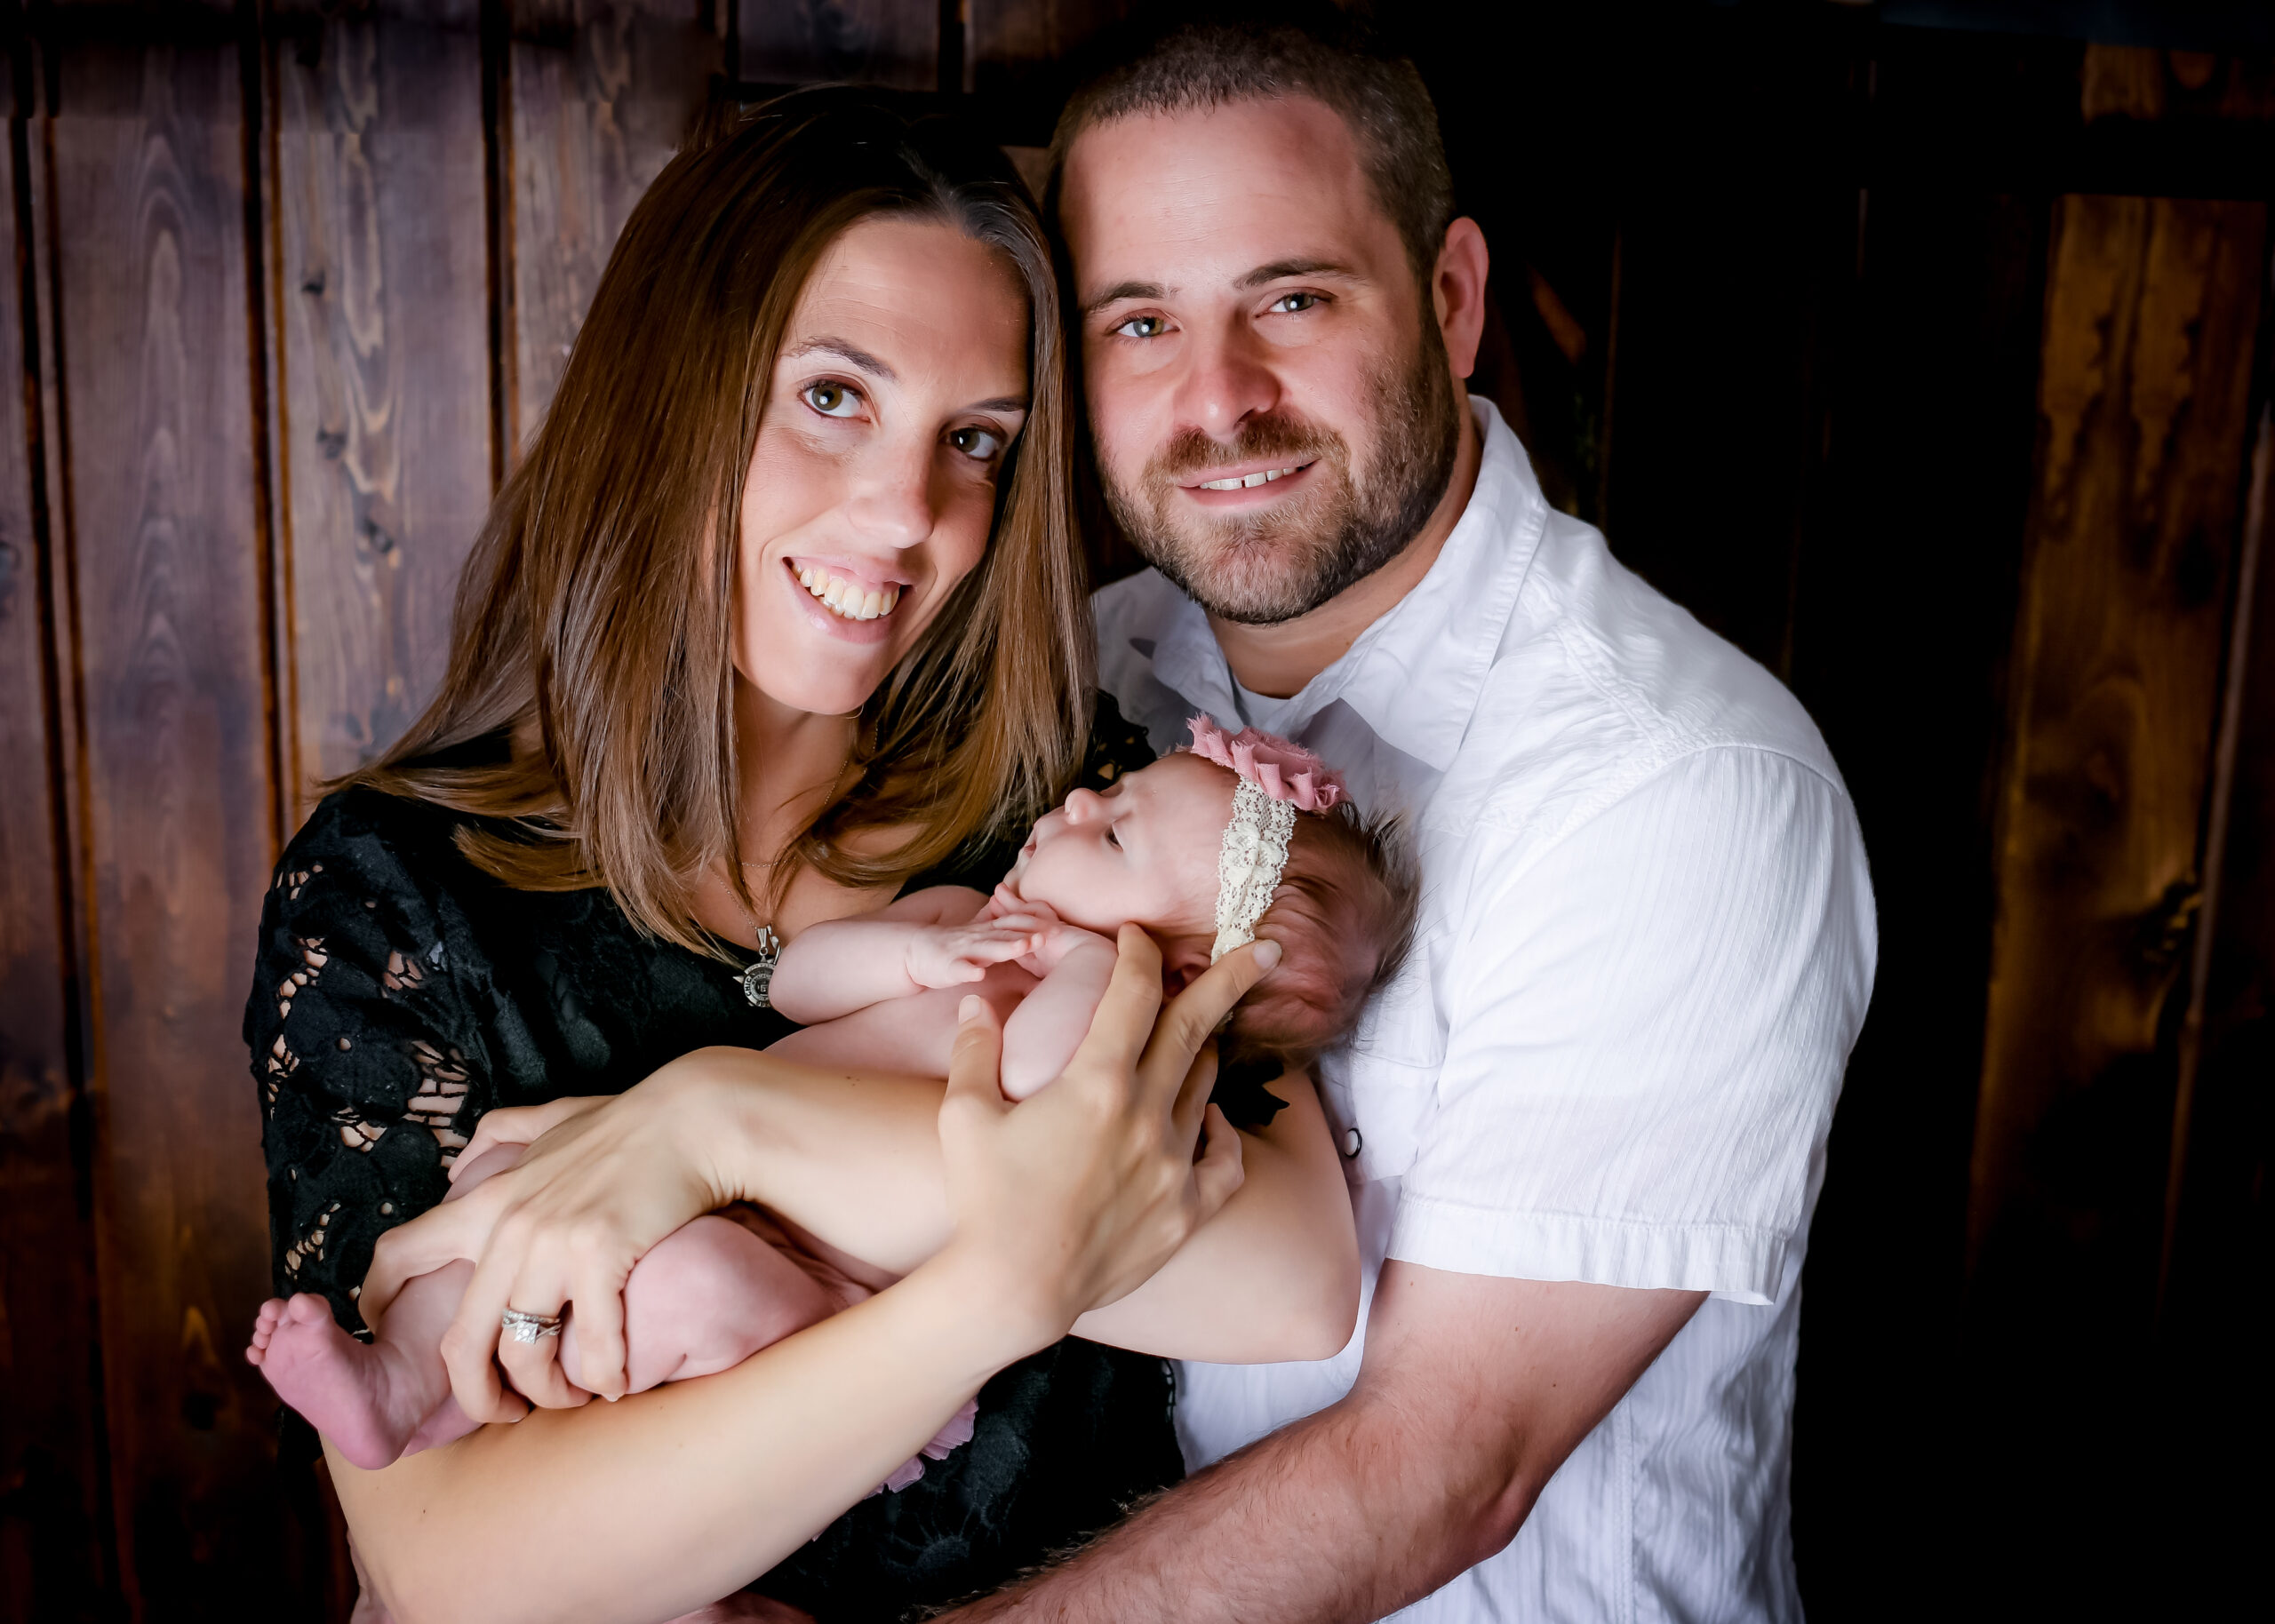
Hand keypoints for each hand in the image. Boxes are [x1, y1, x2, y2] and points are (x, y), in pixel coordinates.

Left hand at [363, 1057, 741, 1421]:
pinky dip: (603, 1377)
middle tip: (508, 1411)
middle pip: (459, 1342)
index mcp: (489, 1199)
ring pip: (522, 1354)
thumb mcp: (552, 1118)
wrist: (695, 1117)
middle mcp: (509, 1226)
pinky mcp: (600, 1255)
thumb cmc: (633, 1121)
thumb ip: (502, 1136)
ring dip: (549, 1393)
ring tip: (578, 1396)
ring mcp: (551, 1242)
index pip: (397, 1254)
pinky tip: (620, 1382)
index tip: (393, 1334)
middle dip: (477, 1395)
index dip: (379, 1304)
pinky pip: (591, 1346)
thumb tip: (462, 1164)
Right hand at [903, 916, 1050, 988]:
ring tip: (1024, 947)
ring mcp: (962, 951)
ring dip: (1005, 947)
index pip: (1015, 924)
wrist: (915, 950)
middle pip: (1006, 934)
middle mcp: (978, 937)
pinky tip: (978, 975)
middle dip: (1029, 933)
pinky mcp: (946, 966)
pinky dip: (968, 971)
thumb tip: (1035, 933)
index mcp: (988, 932)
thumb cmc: (954, 947)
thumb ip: (1005, 933)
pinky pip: (957, 968)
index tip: (1060, 928)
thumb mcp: (983, 937)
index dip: (1036, 924)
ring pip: (986, 948)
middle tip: (1052, 934)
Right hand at [932, 925, 1276, 1343]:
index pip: (1134, 993)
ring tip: (1199, 1039)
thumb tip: (977, 1000)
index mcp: (1096, 1082)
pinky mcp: (1186, 1210)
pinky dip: (1222, 1134)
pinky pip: (1226, 1161)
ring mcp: (1173, 1164)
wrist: (1013, 1289)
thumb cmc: (984, 1200)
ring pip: (1205, 1086)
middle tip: (1264, 950)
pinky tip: (1212, 1122)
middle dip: (1230, 978)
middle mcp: (1146, 1114)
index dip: (1139, 954)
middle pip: (1196, 1026)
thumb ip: (975, 1048)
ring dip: (1203, 1053)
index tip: (1137, 938)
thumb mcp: (964, 1114)